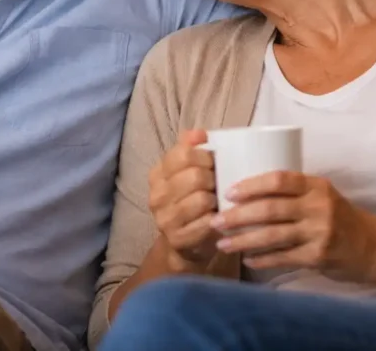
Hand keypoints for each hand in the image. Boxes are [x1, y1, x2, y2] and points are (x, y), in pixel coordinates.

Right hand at [148, 130, 220, 269]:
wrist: (186, 244)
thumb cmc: (193, 201)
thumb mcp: (189, 172)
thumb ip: (191, 149)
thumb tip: (199, 132)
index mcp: (158, 173)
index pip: (183, 153)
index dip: (205, 156)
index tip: (214, 162)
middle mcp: (156, 195)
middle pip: (195, 176)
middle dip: (214, 178)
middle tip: (219, 184)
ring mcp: (164, 219)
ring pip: (202, 199)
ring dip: (217, 200)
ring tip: (219, 202)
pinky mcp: (177, 239)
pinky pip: (206, 223)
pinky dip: (217, 219)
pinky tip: (218, 218)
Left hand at [213, 171, 375, 279]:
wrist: (373, 246)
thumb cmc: (339, 217)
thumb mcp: (321, 195)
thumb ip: (293, 191)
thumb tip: (246, 190)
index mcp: (316, 186)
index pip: (279, 180)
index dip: (251, 185)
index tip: (228, 192)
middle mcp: (319, 207)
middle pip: (270, 209)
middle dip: (238, 216)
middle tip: (216, 220)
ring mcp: (319, 233)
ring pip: (272, 235)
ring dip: (244, 240)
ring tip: (223, 243)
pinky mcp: (319, 256)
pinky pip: (283, 257)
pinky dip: (262, 259)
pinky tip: (247, 260)